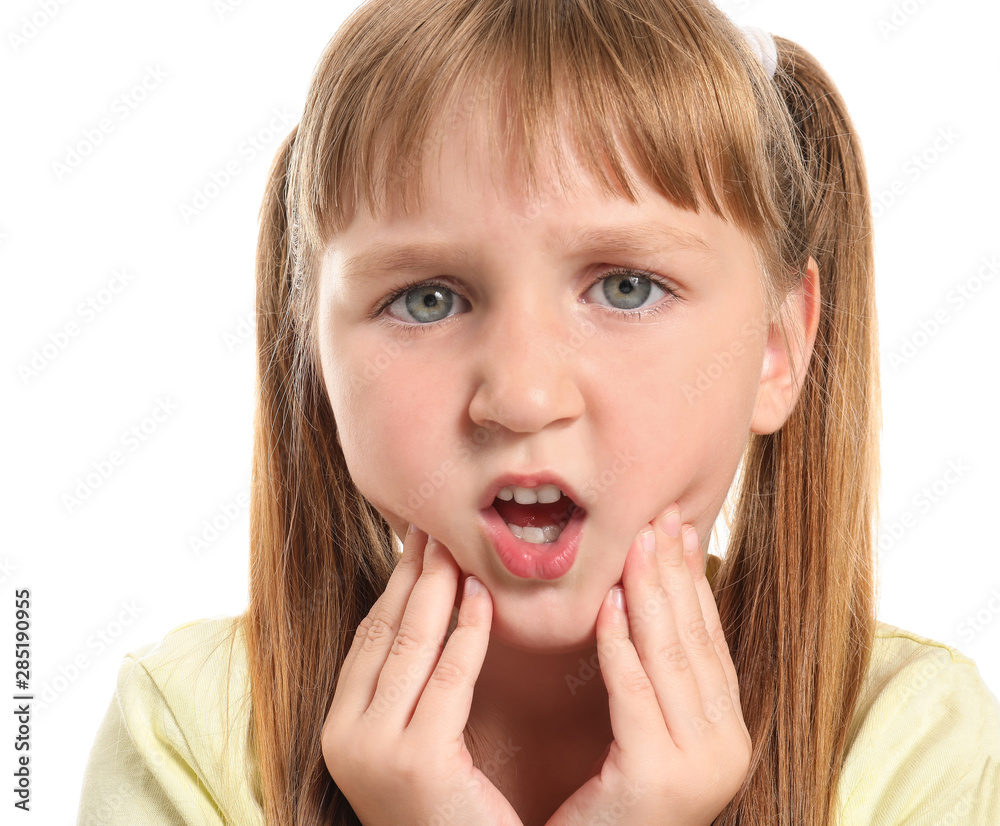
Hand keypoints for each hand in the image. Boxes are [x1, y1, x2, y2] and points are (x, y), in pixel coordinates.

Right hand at [321, 525, 522, 825]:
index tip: (418, 543)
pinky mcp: (417, 762)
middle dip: (414, 574)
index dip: (395, 584)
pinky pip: (448, 682)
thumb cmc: (445, 812)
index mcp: (341, 727)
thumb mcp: (416, 742)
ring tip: (458, 548)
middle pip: (385, 632)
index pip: (370, 636)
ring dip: (437, 590)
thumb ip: (413, 688)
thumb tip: (432, 615)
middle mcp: (346, 735)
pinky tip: (482, 600)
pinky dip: (466, 636)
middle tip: (437, 527)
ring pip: (410, 647)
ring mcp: (375, 750)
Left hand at [546, 504, 750, 825]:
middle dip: (674, 573)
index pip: (710, 639)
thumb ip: (658, 678)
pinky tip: (607, 604)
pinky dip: (620, 646)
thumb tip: (651, 601)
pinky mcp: (657, 778)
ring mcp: (699, 765)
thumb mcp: (646, 733)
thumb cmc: (614, 803)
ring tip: (636, 543)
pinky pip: (634, 696)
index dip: (694, 581)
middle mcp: (727, 747)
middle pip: (695, 640)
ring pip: (671, 659)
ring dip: (651, 593)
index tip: (679, 529)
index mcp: (728, 733)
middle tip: (658, 517)